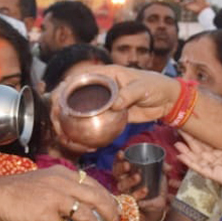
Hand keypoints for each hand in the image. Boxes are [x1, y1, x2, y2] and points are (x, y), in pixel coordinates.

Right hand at [0, 166, 119, 220]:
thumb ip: (64, 187)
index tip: (114, 214)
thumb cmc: (18, 190)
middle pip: (99, 199)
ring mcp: (56, 197)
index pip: (96, 186)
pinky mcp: (46, 213)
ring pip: (87, 216)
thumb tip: (84, 203)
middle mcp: (64, 183)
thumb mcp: (45, 180)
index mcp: (65, 174)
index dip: (108, 201)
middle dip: (111, 216)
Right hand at [49, 66, 178, 144]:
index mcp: (104, 74)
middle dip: (59, 110)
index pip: (76, 79)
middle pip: (72, 97)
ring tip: (65, 137)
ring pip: (79, 112)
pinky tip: (84, 146)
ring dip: (69, 125)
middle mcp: (99, 87)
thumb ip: (129, 93)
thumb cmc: (155, 86)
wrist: (167, 100)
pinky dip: (85, 134)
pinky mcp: (108, 116)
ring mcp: (103, 102)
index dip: (62, 89)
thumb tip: (114, 104)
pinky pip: (93, 124)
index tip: (54, 102)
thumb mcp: (143, 87)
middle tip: (57, 125)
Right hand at [113, 151, 169, 220]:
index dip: (118, 159)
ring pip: (122, 187)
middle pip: (117, 174)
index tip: (121, 153)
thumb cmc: (155, 191)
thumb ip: (163, 170)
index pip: (119, 165)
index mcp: (128, 175)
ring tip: (138, 177)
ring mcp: (126, 195)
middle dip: (121, 168)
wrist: (157, 210)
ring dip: (129, 181)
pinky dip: (138, 195)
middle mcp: (124, 184)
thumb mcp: (160, 178)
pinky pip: (131, 200)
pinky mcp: (131, 205)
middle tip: (128, 165)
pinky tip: (145, 190)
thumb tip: (168, 167)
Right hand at [175, 128, 221, 206]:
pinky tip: (181, 156)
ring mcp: (218, 170)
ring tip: (176, 144)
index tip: (193, 129)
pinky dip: (190, 162)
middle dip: (191, 143)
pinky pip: (201, 168)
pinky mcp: (216, 176)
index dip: (202, 138)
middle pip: (202, 151)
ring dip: (187, 152)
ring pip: (199, 159)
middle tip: (180, 132)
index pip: (212, 146)